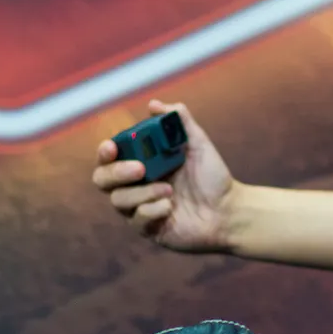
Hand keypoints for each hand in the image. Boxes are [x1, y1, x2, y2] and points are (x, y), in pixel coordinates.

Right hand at [92, 100, 235, 252]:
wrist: (230, 210)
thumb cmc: (212, 177)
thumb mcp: (198, 144)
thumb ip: (179, 122)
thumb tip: (154, 104)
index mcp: (141, 163)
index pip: (109, 157)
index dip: (104, 152)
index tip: (112, 147)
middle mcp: (135, 186)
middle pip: (102, 179)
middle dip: (116, 172)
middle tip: (140, 169)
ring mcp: (139, 209)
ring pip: (119, 200)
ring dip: (143, 193)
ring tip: (170, 190)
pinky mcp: (148, 229)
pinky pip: (136, 220)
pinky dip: (153, 210)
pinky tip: (171, 208)